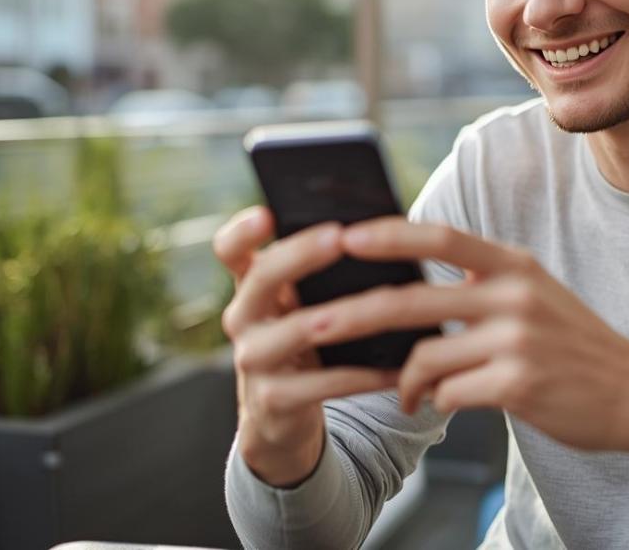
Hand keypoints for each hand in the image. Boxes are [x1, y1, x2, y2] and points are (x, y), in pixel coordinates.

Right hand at [214, 207, 398, 486]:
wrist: (283, 414)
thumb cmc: (306, 341)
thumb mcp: (302, 303)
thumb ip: (322, 271)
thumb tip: (379, 228)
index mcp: (250, 285)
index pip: (229, 249)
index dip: (242, 231)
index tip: (268, 214)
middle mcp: (242, 318)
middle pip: (262, 277)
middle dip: (302, 254)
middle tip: (340, 237)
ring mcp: (253, 360)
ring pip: (296, 331)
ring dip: (342, 315)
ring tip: (382, 301)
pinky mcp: (273, 400)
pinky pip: (324, 384)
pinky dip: (365, 376)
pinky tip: (399, 368)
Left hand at [305, 217, 628, 455]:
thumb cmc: (577, 349)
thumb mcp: (537, 295)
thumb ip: (484, 282)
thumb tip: (418, 280)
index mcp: (514, 265)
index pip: (440, 236)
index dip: (387, 235)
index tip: (342, 236)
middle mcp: (514, 294)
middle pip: (412, 298)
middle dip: (352, 313)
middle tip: (312, 326)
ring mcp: (517, 340)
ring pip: (425, 355)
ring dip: (400, 379)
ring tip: (401, 391)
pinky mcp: (518, 384)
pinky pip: (448, 393)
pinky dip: (433, 402)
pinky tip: (438, 405)